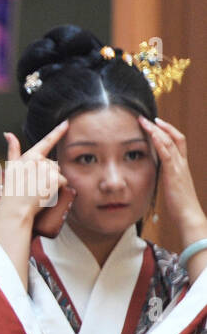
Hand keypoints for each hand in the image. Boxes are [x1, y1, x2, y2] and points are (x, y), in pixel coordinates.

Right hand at [0, 119, 70, 228]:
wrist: (15, 208)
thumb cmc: (11, 191)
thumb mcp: (11, 168)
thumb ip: (12, 150)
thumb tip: (7, 133)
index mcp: (29, 156)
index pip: (46, 141)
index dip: (58, 131)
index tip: (67, 122)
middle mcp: (39, 160)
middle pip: (53, 165)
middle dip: (48, 175)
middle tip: (34, 187)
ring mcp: (48, 169)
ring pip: (58, 174)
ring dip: (53, 183)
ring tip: (39, 191)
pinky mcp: (55, 178)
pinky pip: (63, 182)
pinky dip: (58, 189)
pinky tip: (47, 194)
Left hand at [138, 115, 205, 244]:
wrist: (188, 215)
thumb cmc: (179, 206)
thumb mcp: (171, 187)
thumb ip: (166, 178)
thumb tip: (156, 175)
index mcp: (181, 166)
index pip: (177, 143)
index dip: (168, 132)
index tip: (156, 124)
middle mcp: (182, 163)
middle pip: (175, 137)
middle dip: (162, 126)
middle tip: (148, 118)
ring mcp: (179, 167)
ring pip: (170, 142)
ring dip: (157, 130)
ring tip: (145, 121)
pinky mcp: (173, 173)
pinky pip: (166, 153)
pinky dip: (159, 142)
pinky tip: (151, 135)